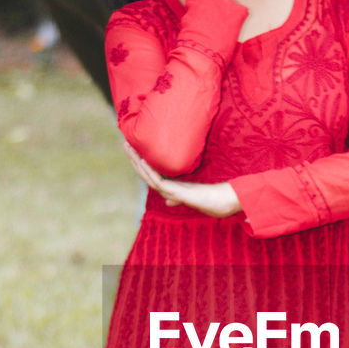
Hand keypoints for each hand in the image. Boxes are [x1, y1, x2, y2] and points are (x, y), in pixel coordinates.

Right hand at [123, 140, 241, 217]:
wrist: (223, 204)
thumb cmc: (212, 198)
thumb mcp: (194, 193)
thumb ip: (180, 195)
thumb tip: (169, 199)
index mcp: (171, 189)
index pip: (150, 176)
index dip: (139, 164)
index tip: (133, 149)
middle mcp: (169, 192)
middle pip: (145, 175)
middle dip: (134, 160)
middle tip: (125, 143)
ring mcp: (172, 193)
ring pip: (149, 178)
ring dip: (138, 163)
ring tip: (129, 148)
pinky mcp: (179, 194)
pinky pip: (160, 182)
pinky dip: (150, 172)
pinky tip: (143, 161)